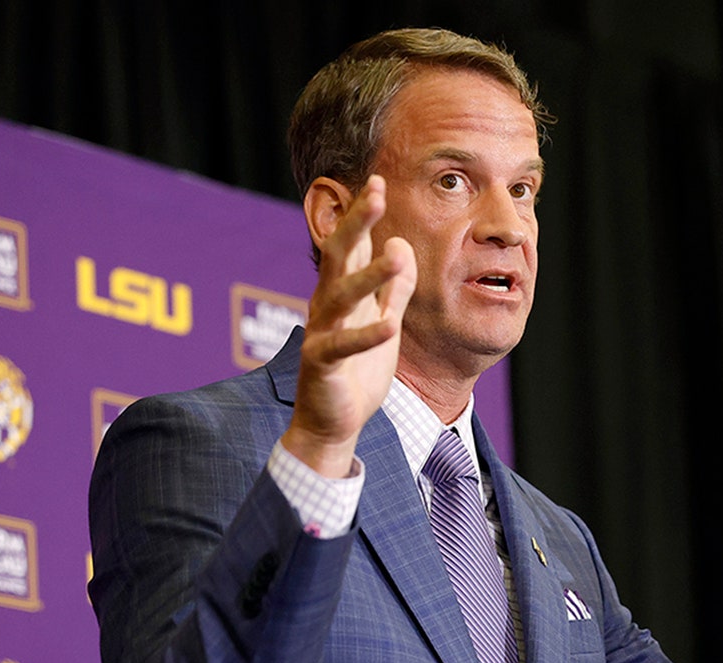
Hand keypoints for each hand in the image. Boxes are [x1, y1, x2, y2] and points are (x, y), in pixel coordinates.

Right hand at [282, 175, 416, 476]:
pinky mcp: (321, 364)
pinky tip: (389, 325)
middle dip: (357, 223)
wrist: (333, 422)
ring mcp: (321, 333)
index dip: (363, 213)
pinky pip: (341, 346)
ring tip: (397, 256)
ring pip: (341, 296)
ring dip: (369, 274)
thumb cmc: (357, 370)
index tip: (378, 180)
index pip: (352, 244)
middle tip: (376, 193)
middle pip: (338, 255)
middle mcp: (326, 305)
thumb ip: (392, 288)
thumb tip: (401, 246)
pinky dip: (366, 335)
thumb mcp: (382, 320)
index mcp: (342, 292)